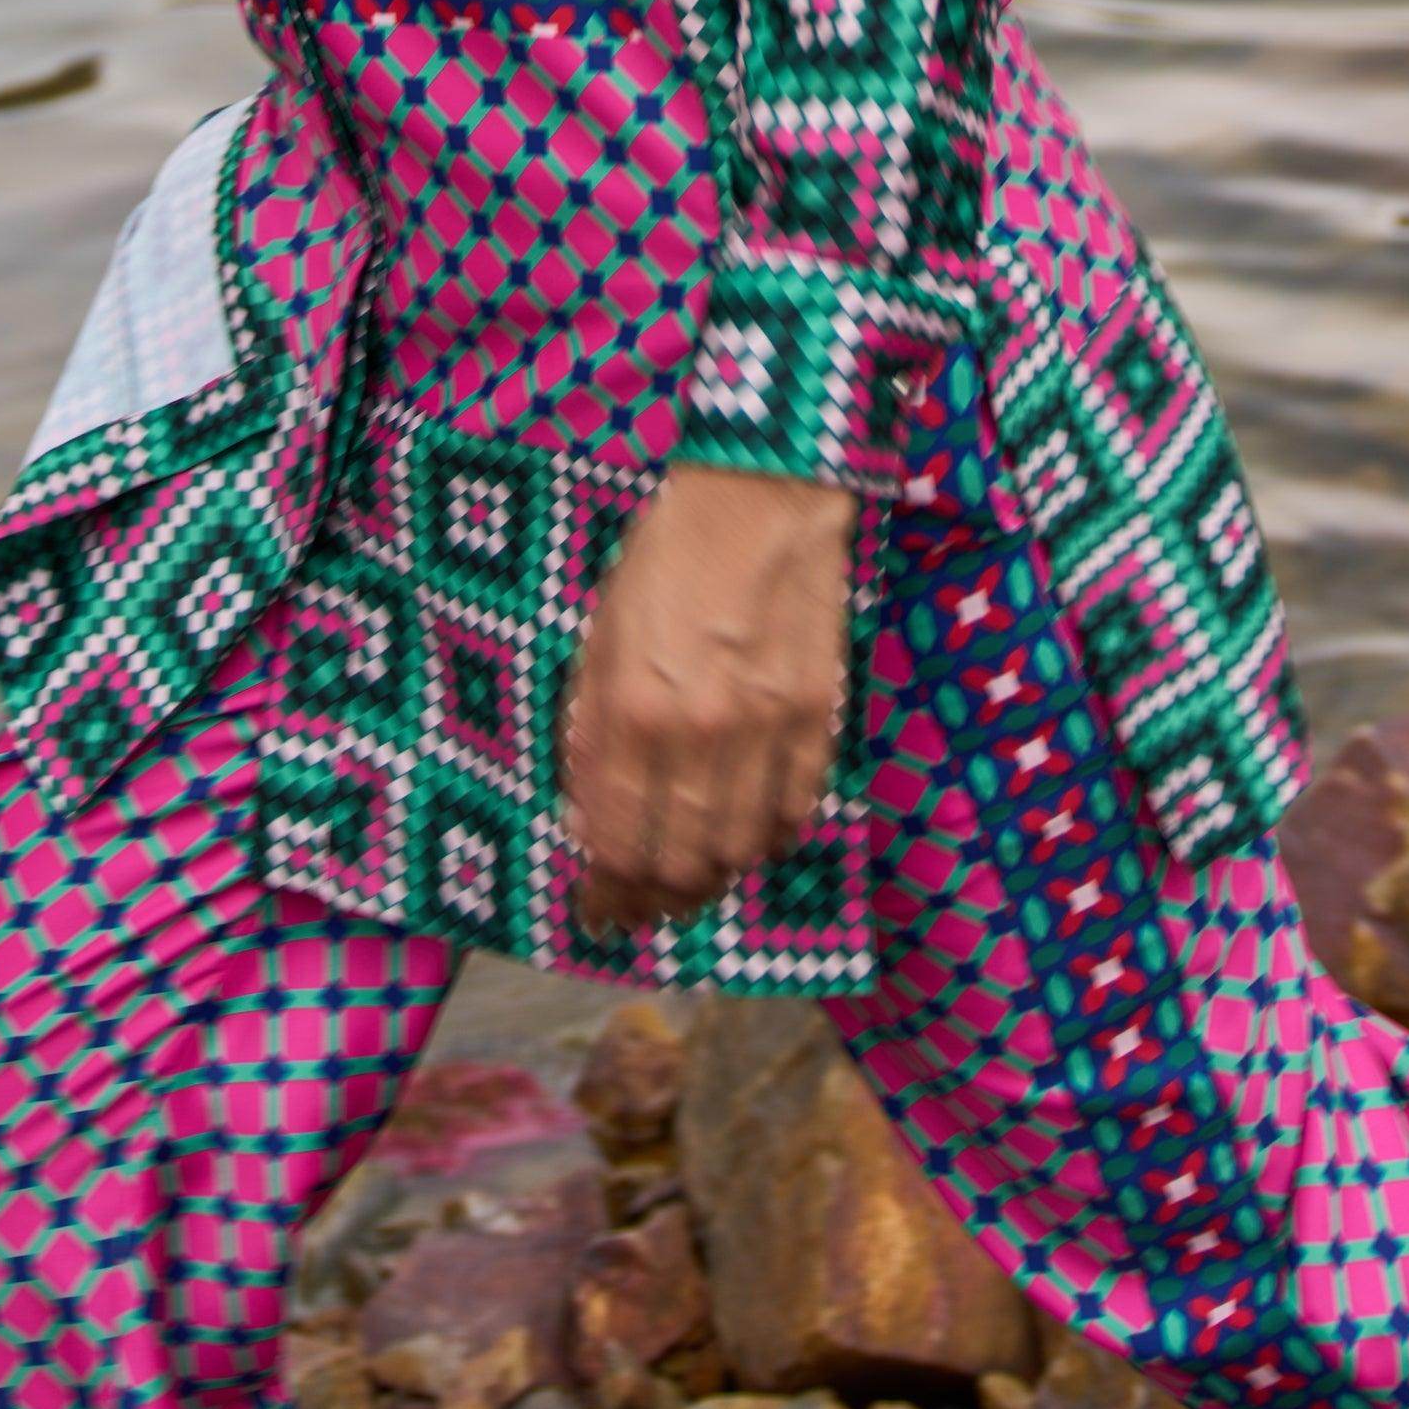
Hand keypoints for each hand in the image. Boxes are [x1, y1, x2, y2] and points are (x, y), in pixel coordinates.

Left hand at [562, 466, 852, 935]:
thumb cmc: (664, 561)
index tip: (598, 911)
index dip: (605, 895)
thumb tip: (590, 825)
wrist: (759, 497)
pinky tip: (750, 833)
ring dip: (710, 878)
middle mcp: (699, 731)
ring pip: (738, 852)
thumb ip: (590, 735)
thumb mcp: (599, 639)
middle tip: (643, 907)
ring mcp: (767, 728)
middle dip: (654, 901)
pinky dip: (769, 838)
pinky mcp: (818, 717)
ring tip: (692, 877)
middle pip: (679, 865)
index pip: (616, 843)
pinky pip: (795, 812)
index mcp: (631, 708)